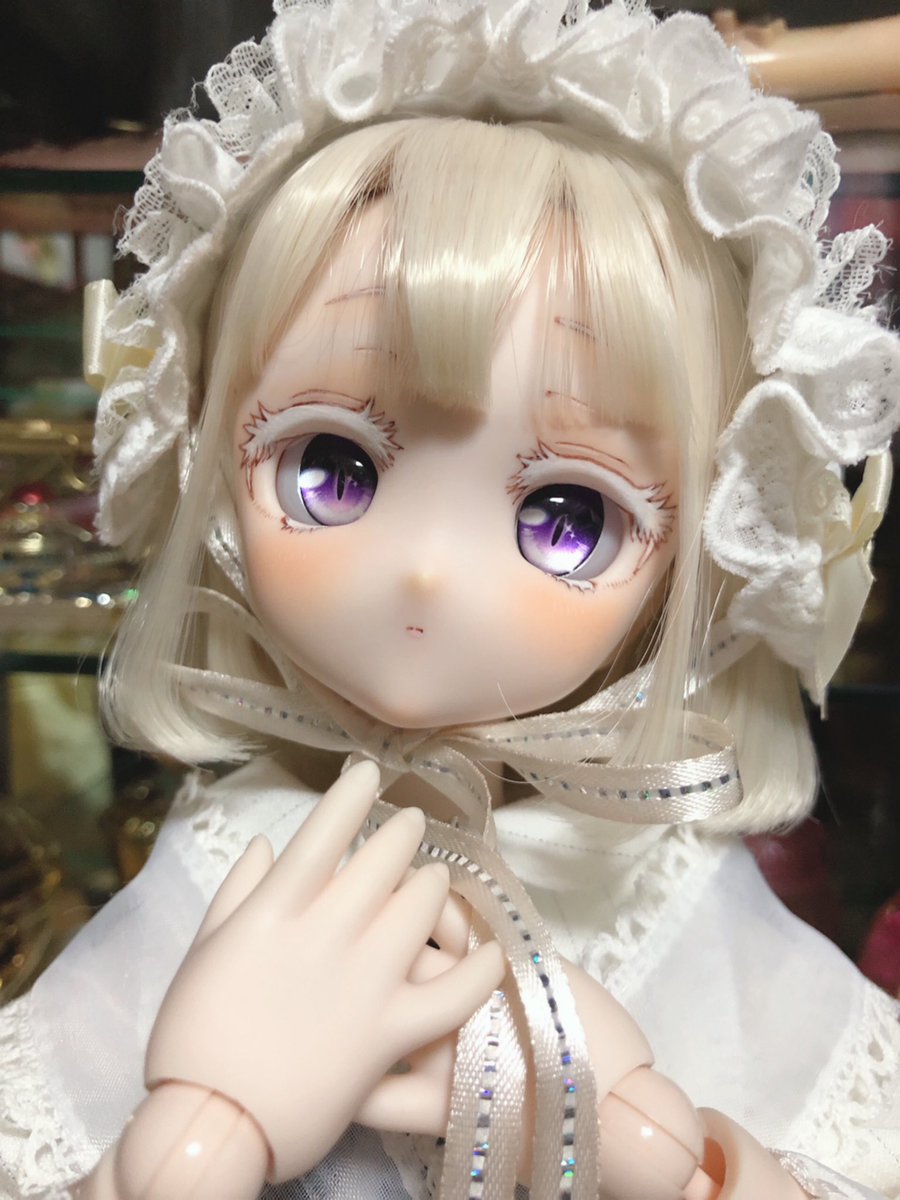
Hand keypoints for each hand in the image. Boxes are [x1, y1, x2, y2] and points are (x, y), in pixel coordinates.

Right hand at [145, 761, 505, 1181]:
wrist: (211, 1126)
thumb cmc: (193, 1040)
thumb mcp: (202, 954)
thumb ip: (237, 894)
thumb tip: (265, 845)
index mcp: (272, 912)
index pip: (322, 834)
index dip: (350, 795)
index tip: (369, 771)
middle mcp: (324, 935)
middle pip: (381, 862)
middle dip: (402, 834)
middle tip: (412, 824)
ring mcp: (362, 982)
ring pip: (419, 910)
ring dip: (431, 885)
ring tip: (435, 879)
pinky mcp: (389, 1031)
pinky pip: (452, 993)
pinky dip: (477, 969)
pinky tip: (489, 951)